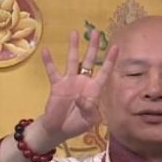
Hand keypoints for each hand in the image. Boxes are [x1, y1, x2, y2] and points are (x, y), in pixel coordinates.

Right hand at [27, 30, 118, 148]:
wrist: (59, 129)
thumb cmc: (77, 125)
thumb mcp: (89, 121)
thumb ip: (89, 109)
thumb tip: (80, 97)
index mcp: (94, 90)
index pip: (104, 72)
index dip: (109, 61)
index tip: (116, 47)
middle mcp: (83, 82)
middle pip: (89, 61)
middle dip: (92, 47)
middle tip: (95, 31)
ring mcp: (69, 81)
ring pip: (72, 61)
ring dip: (73, 47)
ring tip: (74, 32)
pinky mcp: (57, 85)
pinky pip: (53, 72)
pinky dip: (49, 62)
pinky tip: (46, 51)